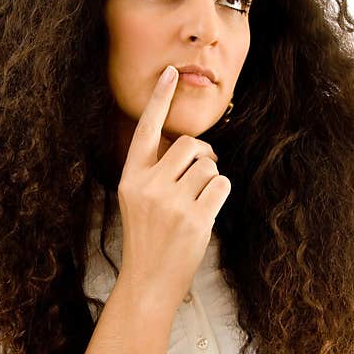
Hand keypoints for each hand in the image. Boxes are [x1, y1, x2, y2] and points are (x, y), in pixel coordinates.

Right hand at [116, 65, 231, 310]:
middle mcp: (149, 185)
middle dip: (202, 156)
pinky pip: (221, 185)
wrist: (148, 281)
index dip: (160, 99)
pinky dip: (220, 193)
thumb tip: (192, 147)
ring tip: (198, 201)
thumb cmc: (148, 237)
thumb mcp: (138, 199)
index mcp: (131, 177)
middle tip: (200, 174)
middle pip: (190, 144)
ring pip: (209, 165)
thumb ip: (157, 171)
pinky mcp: (194, 218)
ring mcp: (171, 203)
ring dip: (211, 178)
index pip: (146, 129)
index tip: (171, 72)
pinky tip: (206, 210)